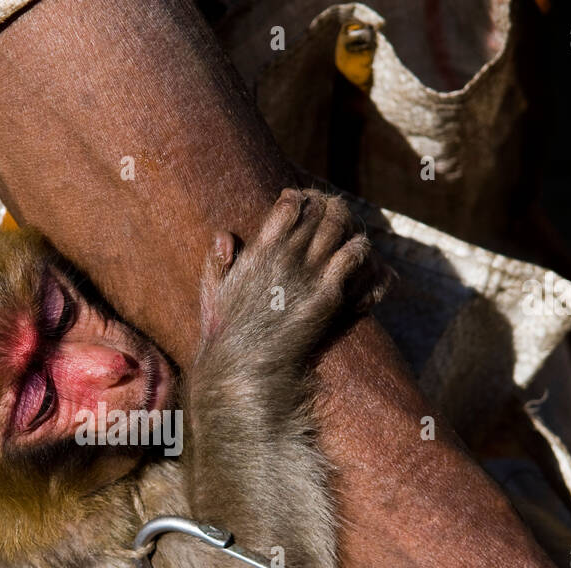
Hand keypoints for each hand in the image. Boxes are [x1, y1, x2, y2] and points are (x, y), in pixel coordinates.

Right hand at [199, 189, 387, 361]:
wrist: (246, 368)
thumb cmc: (227, 333)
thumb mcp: (212, 293)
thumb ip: (216, 261)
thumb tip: (225, 235)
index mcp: (259, 252)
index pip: (288, 207)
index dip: (297, 198)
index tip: (300, 199)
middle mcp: (285, 258)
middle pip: (317, 213)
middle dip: (324, 206)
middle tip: (329, 207)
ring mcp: (308, 277)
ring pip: (337, 229)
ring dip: (344, 221)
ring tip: (345, 223)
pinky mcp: (327, 297)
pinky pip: (351, 258)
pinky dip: (358, 248)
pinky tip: (358, 249)